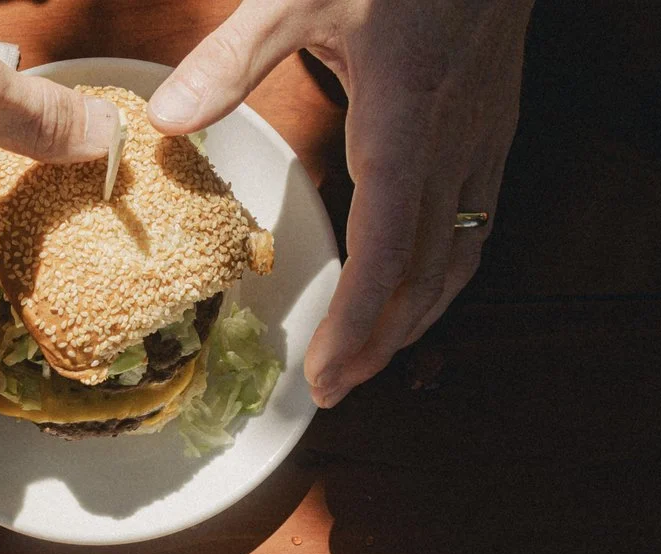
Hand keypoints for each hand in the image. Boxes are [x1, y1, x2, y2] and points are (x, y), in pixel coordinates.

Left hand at [148, 0, 532, 405]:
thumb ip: (232, 57)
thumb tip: (165, 120)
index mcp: (402, 124)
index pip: (386, 251)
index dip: (358, 324)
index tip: (327, 376)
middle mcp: (452, 143)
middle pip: (425, 272)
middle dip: (382, 342)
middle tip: (337, 390)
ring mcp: (483, 137)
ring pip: (461, 253)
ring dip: (418, 316)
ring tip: (373, 360)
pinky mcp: (495, 126)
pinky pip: (479, 220)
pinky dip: (448, 271)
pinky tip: (420, 289)